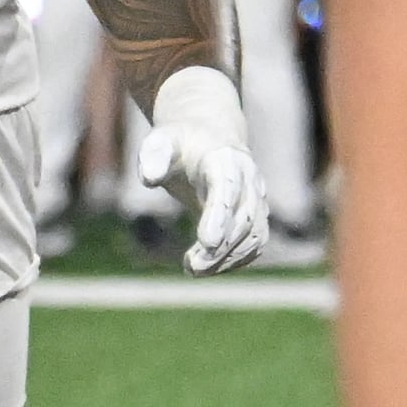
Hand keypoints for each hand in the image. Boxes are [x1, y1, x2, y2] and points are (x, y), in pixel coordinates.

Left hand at [135, 64, 269, 274]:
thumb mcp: (161, 141)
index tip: (206, 242)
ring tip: (194, 269)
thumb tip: (149, 177)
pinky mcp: (257, 215)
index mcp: (224, 158)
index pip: (227, 188)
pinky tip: (208, 267)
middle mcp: (248, 178)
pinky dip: (235, 260)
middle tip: (192, 266)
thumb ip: (154, 154)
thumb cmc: (179, 144)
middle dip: (221, 247)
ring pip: (253, 234)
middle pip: (243, 217)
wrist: (207, 137)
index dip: (219, 216)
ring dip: (227, 258)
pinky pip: (255, 243)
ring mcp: (257, 197)